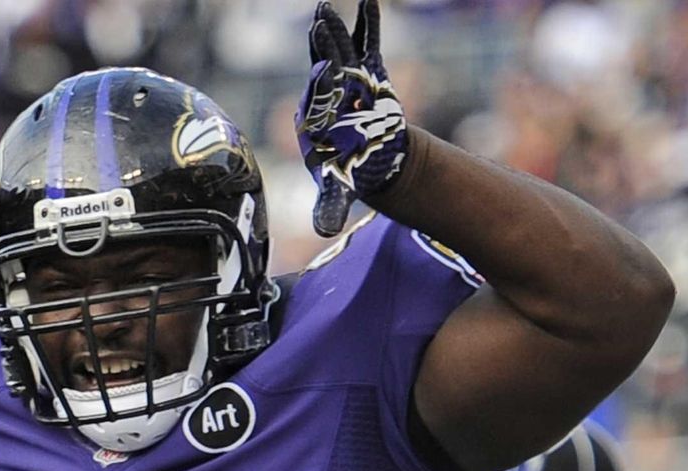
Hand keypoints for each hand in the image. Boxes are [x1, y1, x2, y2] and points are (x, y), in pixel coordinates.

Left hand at [296, 0, 407, 236]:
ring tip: (325, 7)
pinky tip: (369, 1)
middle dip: (323, 45)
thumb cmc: (346, 171)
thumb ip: (328, 208)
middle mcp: (328, 94)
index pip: (318, 97)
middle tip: (320, 23)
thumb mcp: (337, 190)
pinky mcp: (368, 72)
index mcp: (317, 118)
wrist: (365, 157)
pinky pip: (369, 43)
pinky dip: (370, 23)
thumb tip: (321, 232)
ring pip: (341, 50)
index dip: (320, 84)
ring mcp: (347, 80)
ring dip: (337, 28)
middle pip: (324, 65)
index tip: (322, 71)